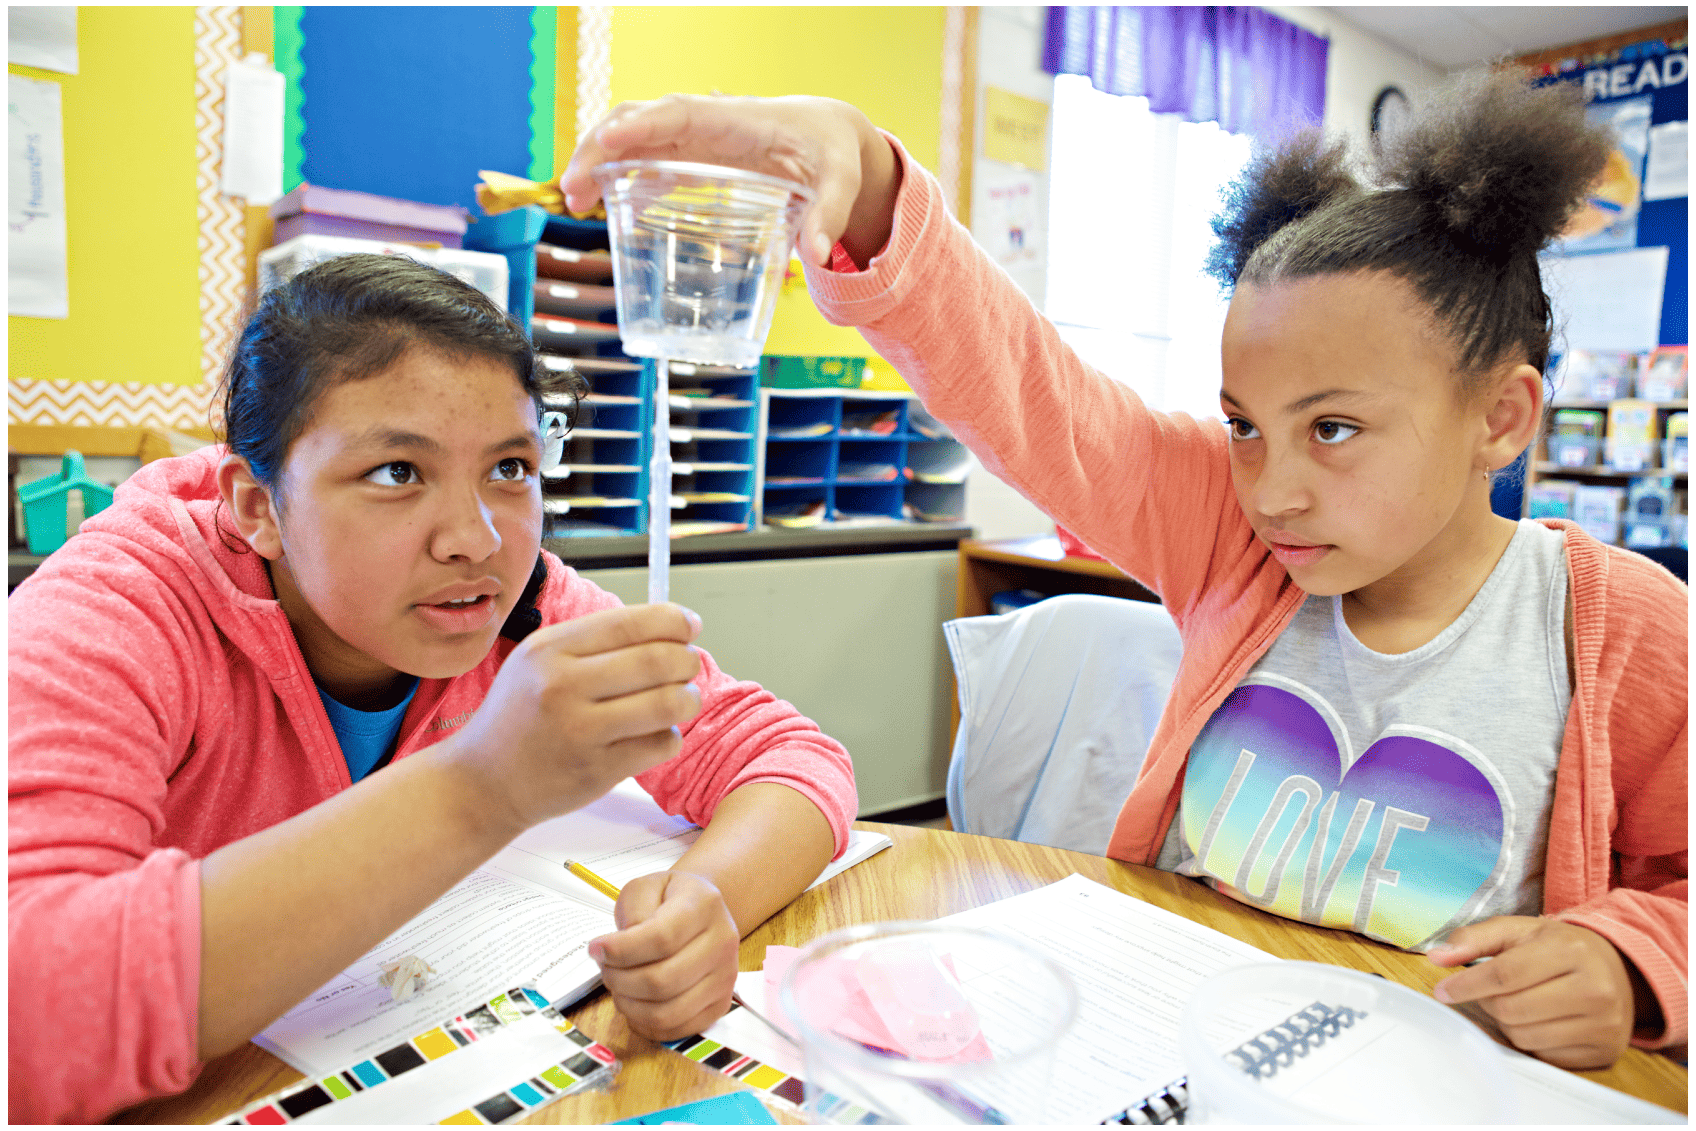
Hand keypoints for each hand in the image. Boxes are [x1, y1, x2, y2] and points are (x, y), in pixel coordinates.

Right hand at [439, 603, 702, 834]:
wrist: (482, 783)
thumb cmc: (520, 716)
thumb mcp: (538, 662)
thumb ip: (594, 641)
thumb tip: (670, 624)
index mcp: (549, 650)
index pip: (630, 622)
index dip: (674, 621)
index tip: (690, 625)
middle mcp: (562, 686)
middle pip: (657, 661)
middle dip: (687, 660)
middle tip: (689, 665)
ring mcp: (579, 731)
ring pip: (666, 704)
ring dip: (688, 698)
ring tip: (683, 698)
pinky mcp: (596, 771)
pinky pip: (659, 745)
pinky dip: (670, 736)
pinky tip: (657, 733)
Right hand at [561, 92, 900, 267]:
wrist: (831, 136)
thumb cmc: (834, 150)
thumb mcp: (841, 180)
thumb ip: (829, 215)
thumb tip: (816, 257)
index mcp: (735, 119)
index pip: (677, 113)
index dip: (640, 125)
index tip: (606, 141)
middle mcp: (706, 123)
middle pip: (638, 122)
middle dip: (600, 148)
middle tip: (573, 191)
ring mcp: (695, 138)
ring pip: (633, 138)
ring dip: (599, 163)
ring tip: (575, 201)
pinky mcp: (694, 156)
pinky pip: (647, 158)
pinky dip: (620, 176)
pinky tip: (601, 205)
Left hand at [589, 870, 740, 1041]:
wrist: (702, 912)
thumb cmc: (669, 899)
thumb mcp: (646, 886)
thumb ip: (634, 910)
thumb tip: (622, 950)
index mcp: (704, 905)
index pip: (662, 938)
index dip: (621, 950)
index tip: (596, 949)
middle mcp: (723, 942)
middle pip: (662, 980)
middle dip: (620, 980)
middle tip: (605, 969)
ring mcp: (725, 977)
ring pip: (668, 1011)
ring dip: (630, 1005)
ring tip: (618, 986)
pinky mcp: (720, 1004)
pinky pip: (678, 1029)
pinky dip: (646, 1024)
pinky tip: (635, 1003)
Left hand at [1430, 916, 1638, 1068]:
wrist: (1618, 969)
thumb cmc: (1559, 947)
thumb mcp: (1518, 930)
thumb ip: (1474, 938)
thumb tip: (1438, 957)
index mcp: (1569, 950)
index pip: (1505, 974)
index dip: (1467, 985)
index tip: (1443, 991)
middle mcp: (1594, 988)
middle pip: (1511, 1009)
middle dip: (1488, 1001)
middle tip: (1490, 991)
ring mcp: (1603, 1024)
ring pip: (1523, 1036)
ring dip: (1507, 1022)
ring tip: (1519, 1002)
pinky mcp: (1603, 1052)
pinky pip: (1544, 1055)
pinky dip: (1530, 1041)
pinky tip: (1540, 1020)